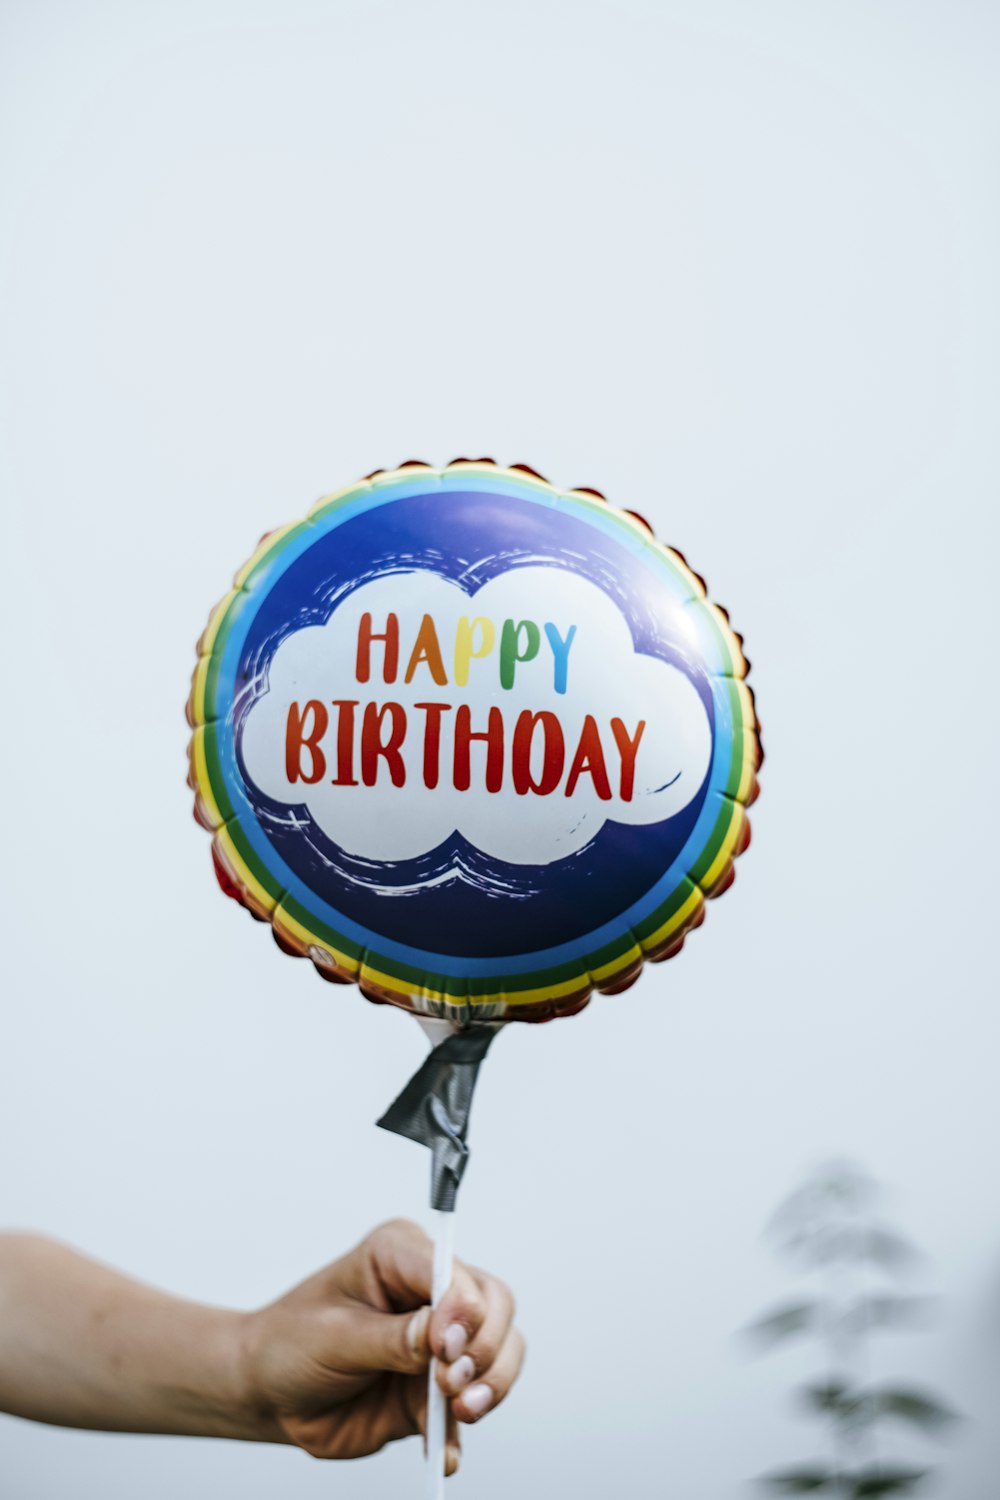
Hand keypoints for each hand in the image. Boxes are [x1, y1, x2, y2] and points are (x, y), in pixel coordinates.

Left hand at [241, 1218, 524, 1474]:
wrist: (272, 1394)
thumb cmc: (291, 1343)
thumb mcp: (334, 1335)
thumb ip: (391, 1338)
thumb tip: (441, 1336)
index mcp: (400, 1254)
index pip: (454, 1272)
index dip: (461, 1308)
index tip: (446, 1347)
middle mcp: (429, 1291)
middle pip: (494, 1307)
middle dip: (486, 1348)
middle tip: (453, 1383)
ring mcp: (440, 1340)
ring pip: (500, 1351)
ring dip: (491, 1385)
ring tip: (461, 1411)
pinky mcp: (437, 1387)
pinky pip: (471, 1406)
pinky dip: (462, 1433)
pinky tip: (444, 1454)